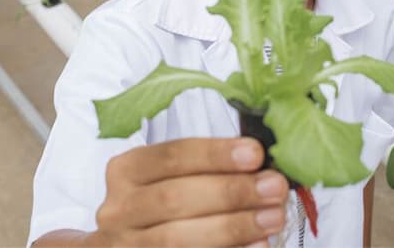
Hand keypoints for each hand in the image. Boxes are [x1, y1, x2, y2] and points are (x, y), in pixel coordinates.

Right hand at [89, 137, 288, 246]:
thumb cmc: (167, 203)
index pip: (172, 156)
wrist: (137, 244)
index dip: (215, 155)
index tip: (256, 154)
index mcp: (127, 171)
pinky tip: (257, 245)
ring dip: (233, 226)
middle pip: (175, 198)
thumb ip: (210, 169)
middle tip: (274, 187)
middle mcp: (120, 209)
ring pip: (176, 238)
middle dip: (230, 192)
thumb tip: (263, 165)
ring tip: (273, 218)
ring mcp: (126, 245)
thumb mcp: (176, 177)